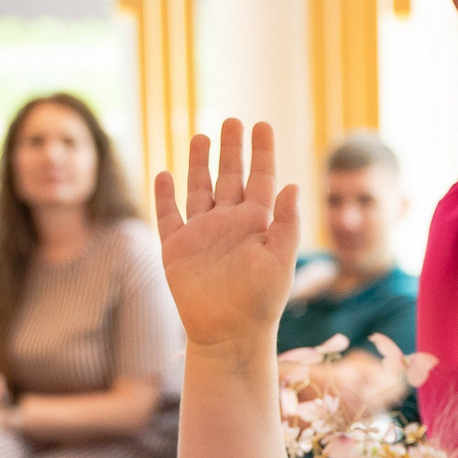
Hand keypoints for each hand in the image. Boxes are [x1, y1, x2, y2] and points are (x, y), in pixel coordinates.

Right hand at [154, 119, 300, 361]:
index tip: (262, 125)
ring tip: (201, 136)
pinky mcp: (176, 249)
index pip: (261, 179)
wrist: (228, 336)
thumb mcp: (280, 263)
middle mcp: (229, 224)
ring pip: (199, 189)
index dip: (262, 152)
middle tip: (234, 121)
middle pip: (230, 177)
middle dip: (232, 149)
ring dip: (200, 163)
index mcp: (257, 224)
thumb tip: (292, 186)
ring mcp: (202, 234)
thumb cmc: (260, 304)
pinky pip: (169, 216)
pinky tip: (165, 173)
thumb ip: (286, 224)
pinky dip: (165, 195)